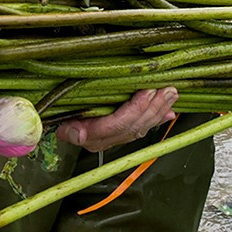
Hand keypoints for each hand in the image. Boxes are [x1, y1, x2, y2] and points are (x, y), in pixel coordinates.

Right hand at [56, 88, 176, 152]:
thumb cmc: (60, 115)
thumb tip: (77, 135)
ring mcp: (115, 139)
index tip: (147, 92)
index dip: (134, 109)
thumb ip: (69, 130)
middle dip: (153, 107)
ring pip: (141, 127)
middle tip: (168, 90)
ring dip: (159, 110)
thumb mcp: (60, 121)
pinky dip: (157, 119)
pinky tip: (169, 112)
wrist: (60, 125)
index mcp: (92, 137)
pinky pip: (142, 128)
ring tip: (171, 95)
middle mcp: (106, 141)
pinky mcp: (121, 135)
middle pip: (134, 126)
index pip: (117, 124)